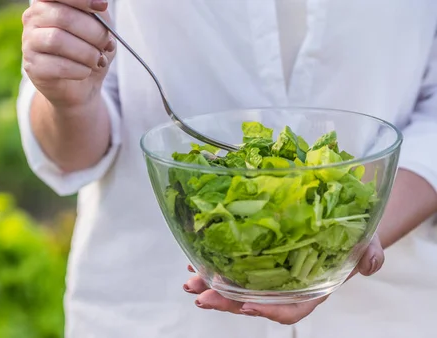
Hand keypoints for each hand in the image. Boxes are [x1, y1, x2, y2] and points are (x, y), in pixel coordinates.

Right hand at [22, 0, 115, 108]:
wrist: (81, 85)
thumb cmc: (88, 50)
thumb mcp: (99, 27)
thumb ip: (98, 14)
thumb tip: (100, 6)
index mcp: (47, 3)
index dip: (81, 0)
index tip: (102, 6)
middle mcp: (33, 19)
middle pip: (62, 17)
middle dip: (93, 32)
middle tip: (106, 44)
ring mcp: (29, 43)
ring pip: (58, 41)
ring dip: (87, 52)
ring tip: (97, 60)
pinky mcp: (33, 68)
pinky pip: (58, 66)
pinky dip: (80, 70)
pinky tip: (86, 71)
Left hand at [183, 235, 383, 324]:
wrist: (340, 224)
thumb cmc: (353, 239)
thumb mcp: (367, 245)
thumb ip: (369, 257)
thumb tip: (369, 264)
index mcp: (310, 290)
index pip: (289, 308)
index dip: (268, 310)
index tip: (247, 305)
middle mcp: (285, 287)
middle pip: (253, 302)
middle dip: (226, 302)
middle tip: (202, 297)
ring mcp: (268, 275)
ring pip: (236, 287)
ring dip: (212, 286)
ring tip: (190, 282)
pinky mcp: (255, 260)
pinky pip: (232, 268)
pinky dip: (212, 267)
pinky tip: (196, 262)